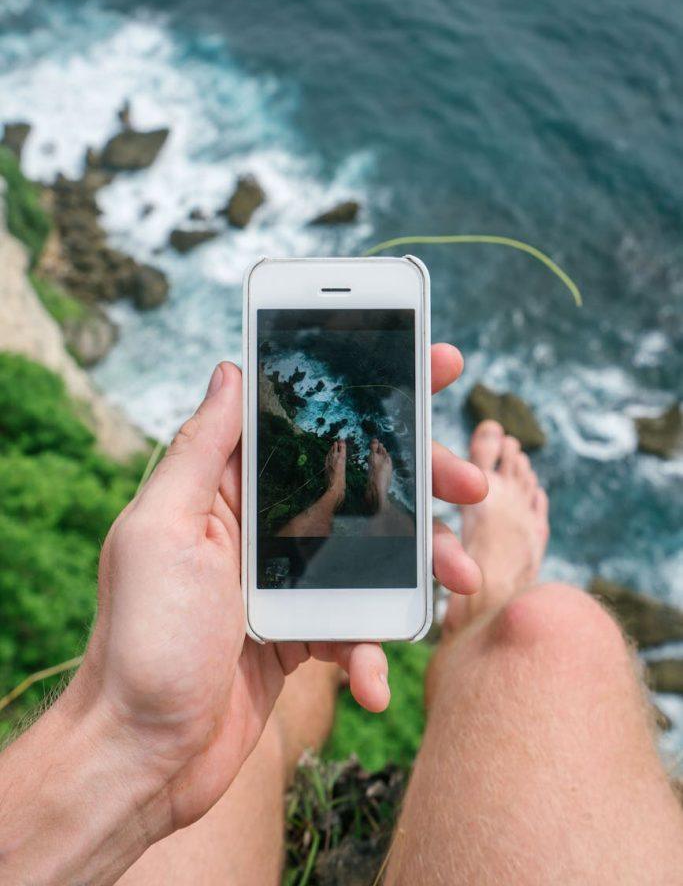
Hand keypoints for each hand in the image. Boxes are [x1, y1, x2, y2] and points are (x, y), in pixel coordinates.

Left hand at [70, 346, 486, 843]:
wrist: (138, 758)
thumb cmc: (140, 640)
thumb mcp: (161, 530)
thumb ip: (200, 451)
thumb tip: (228, 369)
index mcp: (226, 491)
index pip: (305, 423)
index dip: (369, 392)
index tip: (435, 366)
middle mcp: (259, 528)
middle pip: (356, 486)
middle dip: (421, 482)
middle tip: (473, 485)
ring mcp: (283, 583)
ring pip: (371, 556)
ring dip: (422, 568)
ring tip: (463, 583)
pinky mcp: (299, 636)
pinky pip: (353, 629)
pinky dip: (370, 653)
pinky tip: (371, 681)